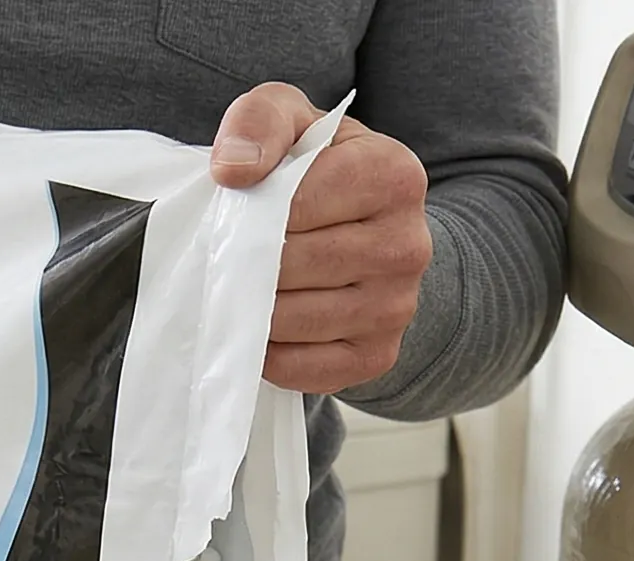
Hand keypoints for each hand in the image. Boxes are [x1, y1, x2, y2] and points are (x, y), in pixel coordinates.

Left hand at [210, 83, 432, 394]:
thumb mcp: (290, 119)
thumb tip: (233, 171)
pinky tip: (259, 326)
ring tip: (239, 287)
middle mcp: (409, 245)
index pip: (298, 202)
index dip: (254, 209)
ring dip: (252, 308)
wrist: (364, 226)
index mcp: (395, 175)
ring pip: (294, 319)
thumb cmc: (315, 169)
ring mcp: (398, 307)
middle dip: (246, 261)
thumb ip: (258, 122)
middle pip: (294, 264)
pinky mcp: (378, 356)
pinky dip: (267, 353)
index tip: (238, 209)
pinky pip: (304, 368)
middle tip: (225, 255)